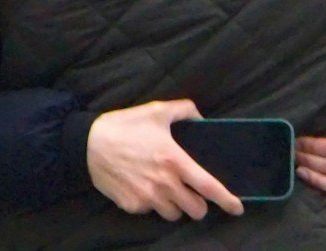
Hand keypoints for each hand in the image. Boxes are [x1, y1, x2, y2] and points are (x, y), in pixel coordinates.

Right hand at [86, 99, 243, 220]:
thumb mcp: (158, 110)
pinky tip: (145, 187)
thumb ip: (185, 111)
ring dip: (177, 205)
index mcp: (175, 161)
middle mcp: (164, 184)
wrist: (88, 144)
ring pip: (174, 214)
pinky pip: (150, 212)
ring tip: (169, 189)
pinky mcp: (131, 206)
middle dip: (199, 203)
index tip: (238, 208)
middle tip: (193, 192)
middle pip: (194, 209)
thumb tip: (201, 119)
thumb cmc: (125, 125)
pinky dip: (153, 204)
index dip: (226, 200)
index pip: (208, 187)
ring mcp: (146, 198)